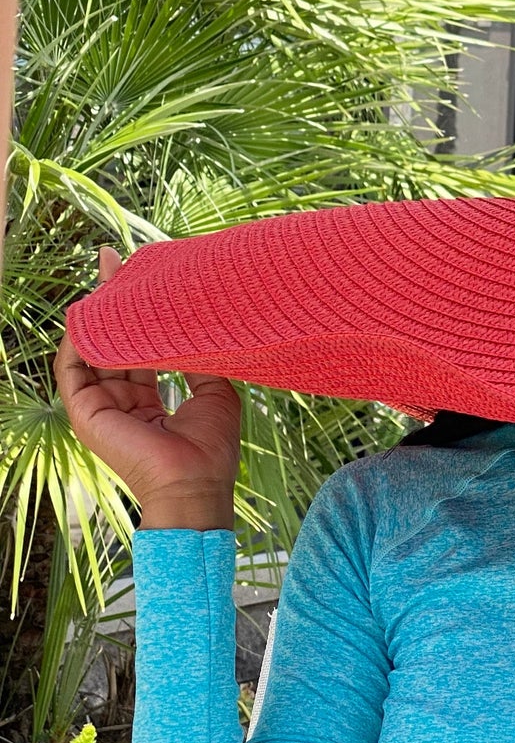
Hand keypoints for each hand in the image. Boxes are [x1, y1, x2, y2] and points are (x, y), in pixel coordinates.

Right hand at [56, 247, 239, 529]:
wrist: (196, 483)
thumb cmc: (210, 447)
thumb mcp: (214, 390)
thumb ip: (201, 358)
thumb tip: (204, 323)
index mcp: (146, 401)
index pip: (136, 348)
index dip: (137, 314)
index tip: (138, 276)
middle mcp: (120, 401)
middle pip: (112, 343)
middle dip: (112, 301)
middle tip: (115, 260)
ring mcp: (100, 408)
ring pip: (90, 350)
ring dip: (96, 313)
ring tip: (106, 276)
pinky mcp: (85, 413)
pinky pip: (72, 369)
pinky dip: (78, 340)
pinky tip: (91, 313)